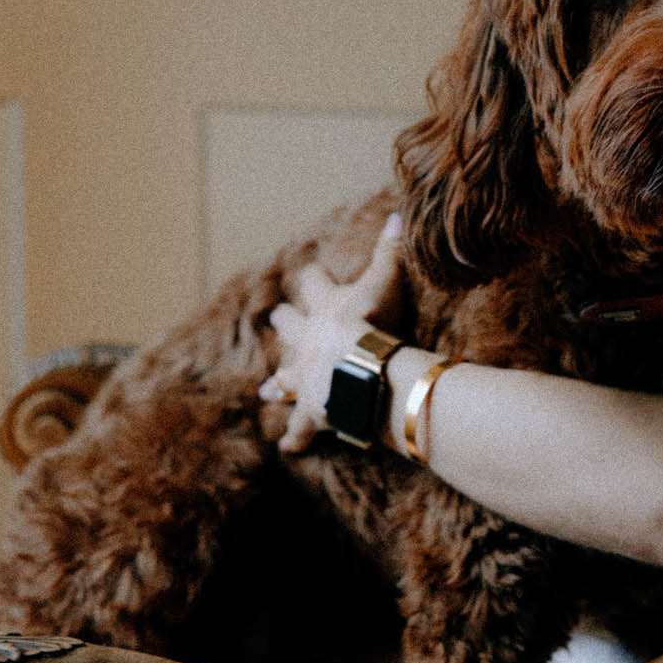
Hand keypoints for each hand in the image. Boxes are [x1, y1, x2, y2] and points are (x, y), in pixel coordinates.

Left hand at [261, 212, 405, 453]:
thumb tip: (395, 216)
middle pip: (286, 327)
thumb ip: (390, 251)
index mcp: (323, 308)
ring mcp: (303, 377)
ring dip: (278, 383)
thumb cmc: (374, 323)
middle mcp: (304, 341)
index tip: (314, 275)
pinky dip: (293, 437)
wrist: (362, 370)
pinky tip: (286, 447)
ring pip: (283, 378)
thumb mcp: (385, 283)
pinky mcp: (309, 410)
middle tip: (281, 323)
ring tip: (268, 390)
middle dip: (285, 325)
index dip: (314, 279)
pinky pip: (298, 427)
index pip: (312, 284)